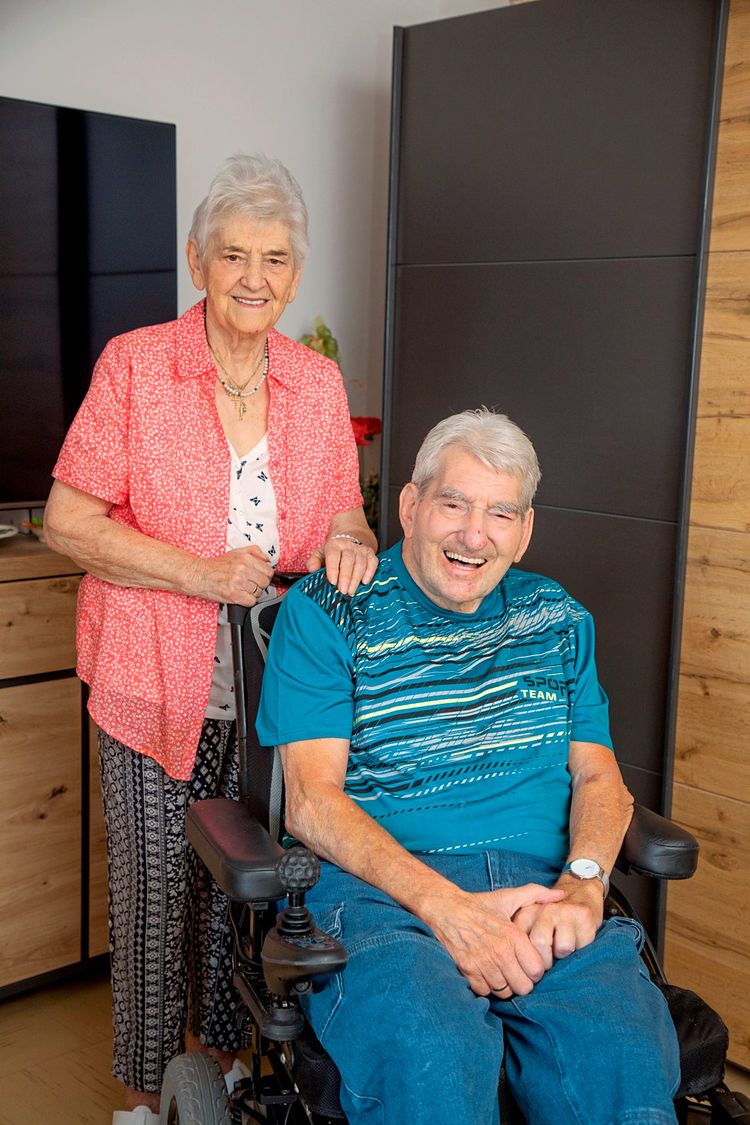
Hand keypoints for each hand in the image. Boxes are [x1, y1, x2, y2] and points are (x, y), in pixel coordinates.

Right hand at [191, 545, 274, 605]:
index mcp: (246, 559)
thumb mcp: (236, 552)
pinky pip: (251, 602)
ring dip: (252, 593)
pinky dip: (247, 601)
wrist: (199, 575)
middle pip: (265, 583)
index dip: (264, 575)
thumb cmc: (216, 565)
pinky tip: (240, 595)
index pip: (269, 571)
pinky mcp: (234, 595)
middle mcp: (243, 570)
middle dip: (259, 584)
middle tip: (250, 583)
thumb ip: (254, 551)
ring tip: (242, 588)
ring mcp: (239, 583)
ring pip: (259, 593)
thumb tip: (267, 559)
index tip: (259, 577)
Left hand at [306, 537, 377, 595]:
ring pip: (360, 563)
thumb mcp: (320, 554)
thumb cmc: (333, 552)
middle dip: (345, 577)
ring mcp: (361, 549)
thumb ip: (314, 562)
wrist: (349, 539)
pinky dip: (370, 572)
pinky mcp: (370, 553)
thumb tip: (313, 571)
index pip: (334, 556)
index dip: (333, 569)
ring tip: (351, 591)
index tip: (332, 582)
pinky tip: (365, 582)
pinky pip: (373, 562)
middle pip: (348, 560)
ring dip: (356, 579)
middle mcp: (348, 545)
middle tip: (342, 591)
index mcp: (334, 545)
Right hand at [419, 884, 564, 997]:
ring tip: (501, 972)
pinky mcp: (467, 971)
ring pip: (505, 992)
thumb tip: (561, 894)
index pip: (538, 971)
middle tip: (516, 972)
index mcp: (513, 935)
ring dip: (504, 985)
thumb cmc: (481, 905)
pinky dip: (486, 987)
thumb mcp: (509, 896)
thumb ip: (537, 894)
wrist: (446, 909)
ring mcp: (482, 963)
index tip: (529, 964)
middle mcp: (500, 952)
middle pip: (523, 987)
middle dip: (522, 981)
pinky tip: (486, 974)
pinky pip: (485, 993)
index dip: (536, 970)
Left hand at [512, 875, 604, 969]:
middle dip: (547, 960)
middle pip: (540, 943)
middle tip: (550, 959)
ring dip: (565, 954)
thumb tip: (514, 970)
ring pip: (563, 947)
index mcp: (526, 913)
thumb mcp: (530, 925)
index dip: (527, 959)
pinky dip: (580, 948)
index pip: (519, 943)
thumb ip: (520, 941)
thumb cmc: (552, 919)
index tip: (532, 961)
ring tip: (563, 944)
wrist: (580, 892)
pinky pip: (582, 945)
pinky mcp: (583, 915)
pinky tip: (577, 938)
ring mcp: (564, 911)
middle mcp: (544, 910)